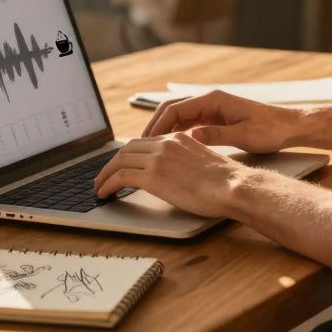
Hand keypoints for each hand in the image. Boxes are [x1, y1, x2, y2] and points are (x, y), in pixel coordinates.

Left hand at [93, 133, 248, 217]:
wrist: (232, 186)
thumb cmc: (225, 182)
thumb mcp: (202, 162)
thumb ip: (185, 162)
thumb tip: (176, 175)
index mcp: (178, 138)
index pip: (144, 142)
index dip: (128, 154)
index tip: (121, 165)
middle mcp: (166, 143)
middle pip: (127, 149)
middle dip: (112, 163)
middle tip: (104, 176)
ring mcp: (158, 158)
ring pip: (120, 160)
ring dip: (105, 174)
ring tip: (99, 186)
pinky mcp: (153, 175)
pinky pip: (120, 177)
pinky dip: (107, 184)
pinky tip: (104, 193)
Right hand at [143, 90, 303, 152]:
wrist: (290, 126)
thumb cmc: (271, 130)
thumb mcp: (244, 136)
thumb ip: (216, 135)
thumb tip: (190, 136)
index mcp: (214, 100)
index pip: (175, 109)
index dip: (157, 125)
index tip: (145, 141)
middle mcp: (210, 100)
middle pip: (172, 109)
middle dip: (154, 125)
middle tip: (139, 144)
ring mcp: (213, 108)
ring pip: (179, 115)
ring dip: (164, 129)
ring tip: (150, 148)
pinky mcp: (217, 117)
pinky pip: (189, 122)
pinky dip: (176, 132)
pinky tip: (170, 147)